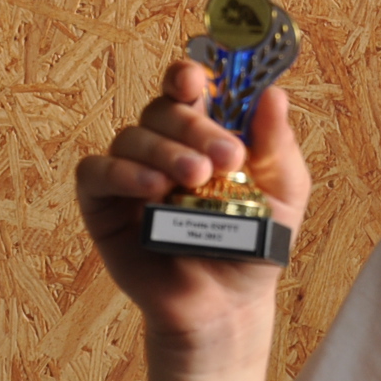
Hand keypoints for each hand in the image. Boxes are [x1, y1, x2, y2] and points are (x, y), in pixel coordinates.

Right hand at [76, 60, 310, 356]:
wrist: (229, 304)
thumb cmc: (255, 243)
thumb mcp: (284, 191)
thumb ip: (277, 143)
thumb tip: (274, 93)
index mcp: (206, 132)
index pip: (189, 89)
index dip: (189, 76)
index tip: (200, 80)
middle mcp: (165, 145)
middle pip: (164, 109)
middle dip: (194, 127)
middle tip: (226, 158)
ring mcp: (132, 173)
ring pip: (132, 137)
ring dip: (165, 150)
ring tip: (195, 179)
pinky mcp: (104, 205)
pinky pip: (96, 173)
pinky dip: (121, 172)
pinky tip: (152, 187)